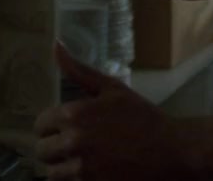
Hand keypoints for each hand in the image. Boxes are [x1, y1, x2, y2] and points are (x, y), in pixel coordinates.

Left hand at [34, 45, 200, 180]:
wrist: (172, 150)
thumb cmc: (142, 117)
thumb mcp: (112, 88)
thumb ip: (79, 71)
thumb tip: (55, 45)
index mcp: (73, 114)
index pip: (40, 125)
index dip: (50, 126)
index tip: (64, 128)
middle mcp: (73, 142)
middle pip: (42, 151)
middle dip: (54, 148)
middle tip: (72, 146)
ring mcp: (82, 168)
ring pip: (52, 173)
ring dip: (62, 167)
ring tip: (80, 161)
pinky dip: (74, 180)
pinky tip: (90, 172)